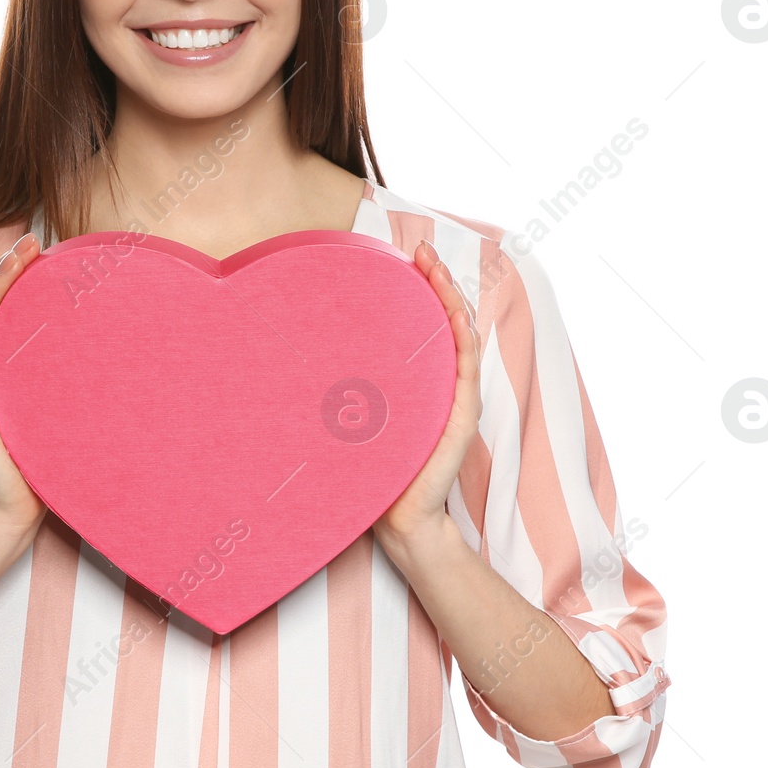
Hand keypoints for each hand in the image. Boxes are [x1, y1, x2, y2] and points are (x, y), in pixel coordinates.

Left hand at [373, 238, 482, 556]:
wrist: (399, 518)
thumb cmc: (376, 468)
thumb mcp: (360, 415)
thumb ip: (350, 385)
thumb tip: (301, 350)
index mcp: (422, 380)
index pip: (427, 323)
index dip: (421, 288)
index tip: (405, 256)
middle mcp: (443, 383)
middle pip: (447, 321)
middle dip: (437, 281)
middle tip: (421, 250)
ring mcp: (456, 399)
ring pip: (460, 337)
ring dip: (452, 300)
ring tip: (438, 270)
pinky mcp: (462, 418)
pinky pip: (466, 370)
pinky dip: (463, 339)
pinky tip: (456, 316)